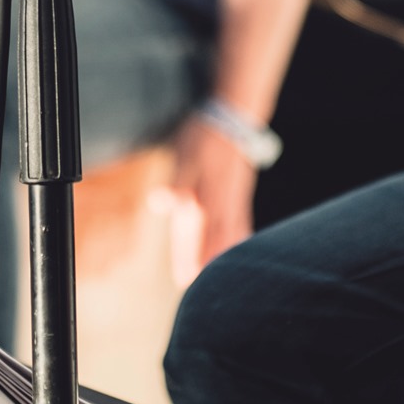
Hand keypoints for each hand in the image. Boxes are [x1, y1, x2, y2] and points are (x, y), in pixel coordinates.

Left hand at [171, 115, 257, 272]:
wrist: (233, 117)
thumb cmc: (203, 136)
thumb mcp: (184, 156)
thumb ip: (176, 184)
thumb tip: (161, 204)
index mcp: (205, 194)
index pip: (194, 232)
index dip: (188, 254)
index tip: (186, 278)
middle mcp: (222, 200)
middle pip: (215, 238)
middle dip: (208, 262)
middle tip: (202, 286)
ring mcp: (235, 197)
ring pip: (230, 232)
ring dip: (224, 253)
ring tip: (222, 275)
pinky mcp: (241, 192)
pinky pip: (242, 220)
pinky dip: (241, 236)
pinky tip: (242, 245)